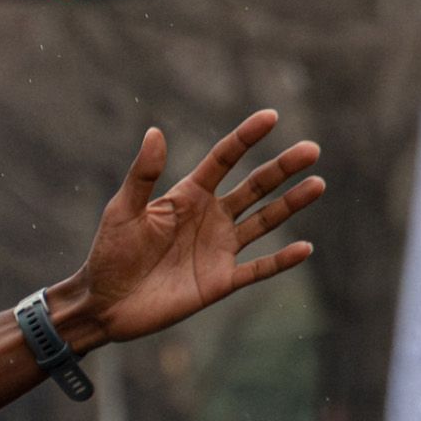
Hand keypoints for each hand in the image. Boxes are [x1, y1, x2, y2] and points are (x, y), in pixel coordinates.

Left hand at [55, 110, 323, 350]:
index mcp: (188, 196)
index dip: (245, 138)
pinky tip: (304, 248)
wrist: (103, 304)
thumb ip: (143, 175)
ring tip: (318, 184)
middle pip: (254, 186)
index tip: (271, 116)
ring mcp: (218, 248)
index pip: (223, 159)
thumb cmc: (108, 253)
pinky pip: (258, 269)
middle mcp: (209, 217)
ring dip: (290, 204)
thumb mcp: (122, 211)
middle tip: (311, 149)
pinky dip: (281, 260)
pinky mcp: (220, 280)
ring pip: (264, 221)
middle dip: (282, 168)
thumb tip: (155, 131)